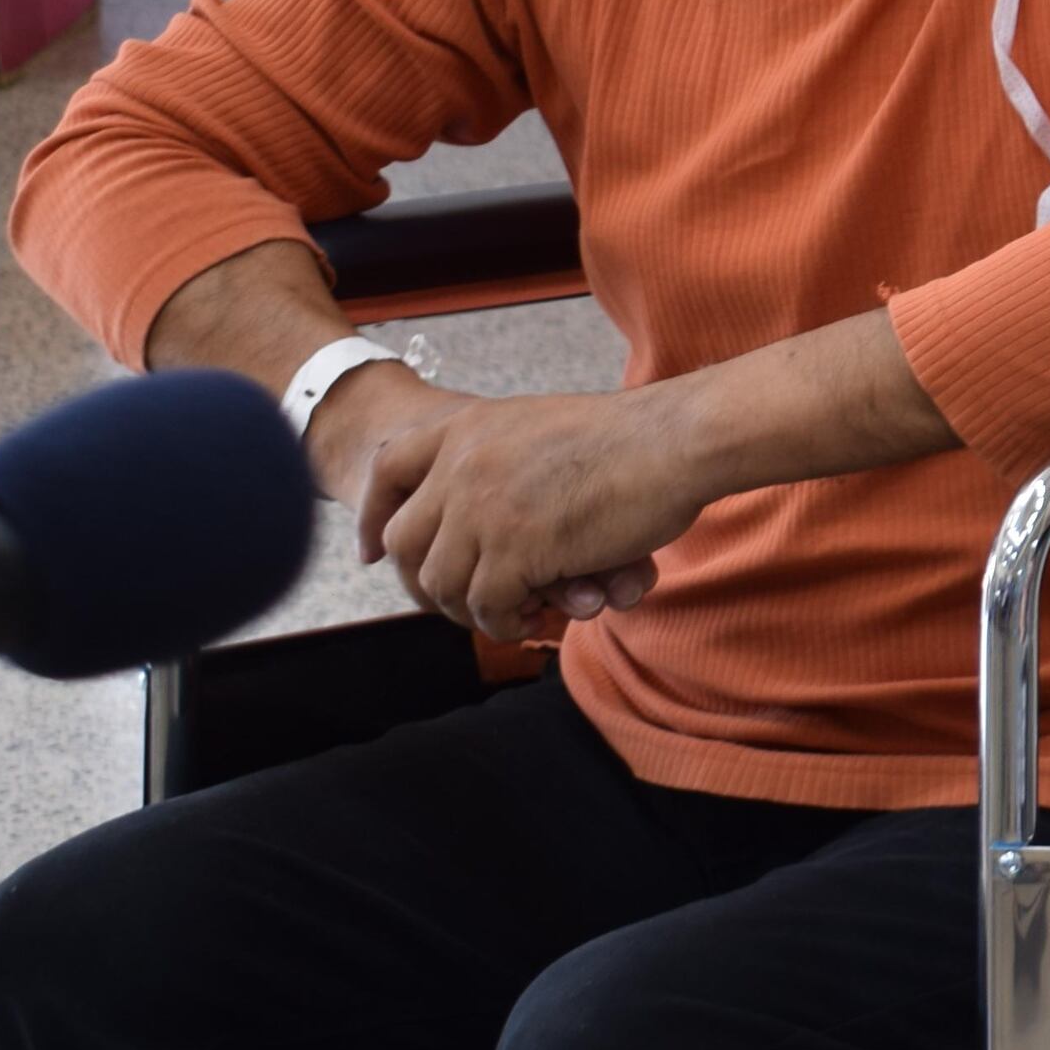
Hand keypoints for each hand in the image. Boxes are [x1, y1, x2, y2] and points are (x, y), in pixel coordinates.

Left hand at [359, 388, 709, 642]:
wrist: (676, 440)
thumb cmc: (630, 441)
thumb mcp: (540, 431)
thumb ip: (498, 464)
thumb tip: (470, 530)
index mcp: (468, 427)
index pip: (387, 469)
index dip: (374, 516)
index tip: (373, 551)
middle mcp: (463, 464)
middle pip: (405, 541)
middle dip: (425, 584)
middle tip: (457, 605)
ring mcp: (484, 506)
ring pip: (442, 583)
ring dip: (471, 610)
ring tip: (510, 614)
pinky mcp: (515, 548)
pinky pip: (486, 606)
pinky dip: (506, 622)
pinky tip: (532, 619)